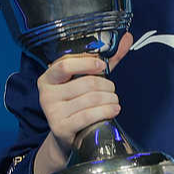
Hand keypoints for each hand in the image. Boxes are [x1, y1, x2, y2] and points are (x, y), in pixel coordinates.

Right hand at [32, 32, 131, 173]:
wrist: (67, 136)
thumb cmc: (78, 103)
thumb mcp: (88, 80)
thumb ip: (106, 60)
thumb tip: (127, 37)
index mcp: (48, 78)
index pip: (65, 64)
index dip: (86, 63)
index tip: (102, 65)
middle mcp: (46, 94)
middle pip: (85, 83)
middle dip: (106, 86)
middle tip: (112, 90)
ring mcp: (52, 112)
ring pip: (90, 99)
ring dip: (110, 99)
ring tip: (114, 101)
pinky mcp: (60, 128)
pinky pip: (88, 115)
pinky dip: (106, 111)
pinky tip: (114, 110)